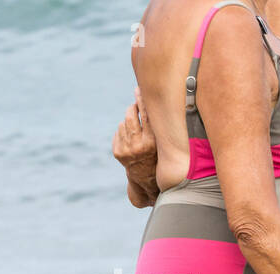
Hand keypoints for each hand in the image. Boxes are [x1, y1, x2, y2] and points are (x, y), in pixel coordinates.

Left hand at [113, 88, 157, 202]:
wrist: (147, 178)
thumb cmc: (158, 155)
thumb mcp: (162, 143)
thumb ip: (157, 126)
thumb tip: (151, 101)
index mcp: (152, 143)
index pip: (146, 116)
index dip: (142, 101)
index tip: (139, 90)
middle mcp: (138, 146)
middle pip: (131, 116)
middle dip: (132, 107)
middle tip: (136, 104)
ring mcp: (126, 149)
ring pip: (124, 123)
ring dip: (129, 121)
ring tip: (137, 129)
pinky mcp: (117, 152)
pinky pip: (118, 131)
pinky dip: (124, 131)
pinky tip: (131, 139)